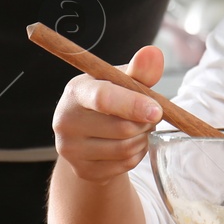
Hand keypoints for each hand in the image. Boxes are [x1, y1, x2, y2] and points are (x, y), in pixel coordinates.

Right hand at [50, 45, 164, 185]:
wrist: (89, 134)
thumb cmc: (110, 99)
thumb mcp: (122, 81)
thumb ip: (140, 70)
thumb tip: (153, 53)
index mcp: (76, 91)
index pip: (103, 98)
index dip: (133, 104)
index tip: (157, 111)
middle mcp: (66, 121)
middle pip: (121, 128)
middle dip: (146, 122)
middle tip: (151, 115)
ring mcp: (71, 150)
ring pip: (125, 149)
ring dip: (143, 139)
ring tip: (140, 128)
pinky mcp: (82, 171)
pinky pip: (124, 166)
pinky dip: (137, 155)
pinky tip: (131, 144)